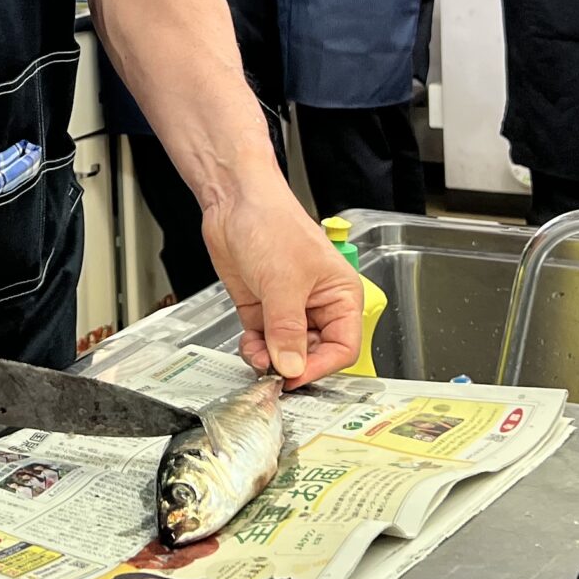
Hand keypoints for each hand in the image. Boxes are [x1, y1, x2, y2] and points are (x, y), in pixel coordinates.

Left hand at [204, 181, 363, 385]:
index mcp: (340, 295)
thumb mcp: (283, 281)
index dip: (322, 367)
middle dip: (293, 365)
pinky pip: (263, 343)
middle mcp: (318, 305)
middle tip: (273, 373)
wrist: (235, 201)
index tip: (297, 377)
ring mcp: (288, 309)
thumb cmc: (273, 223)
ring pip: (286, 352)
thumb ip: (287, 329)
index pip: (343, 347)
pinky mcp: (262, 309)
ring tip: (257, 357)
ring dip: (270, 360)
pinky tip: (249, 347)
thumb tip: (293, 367)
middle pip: (314, 354)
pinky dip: (255, 350)